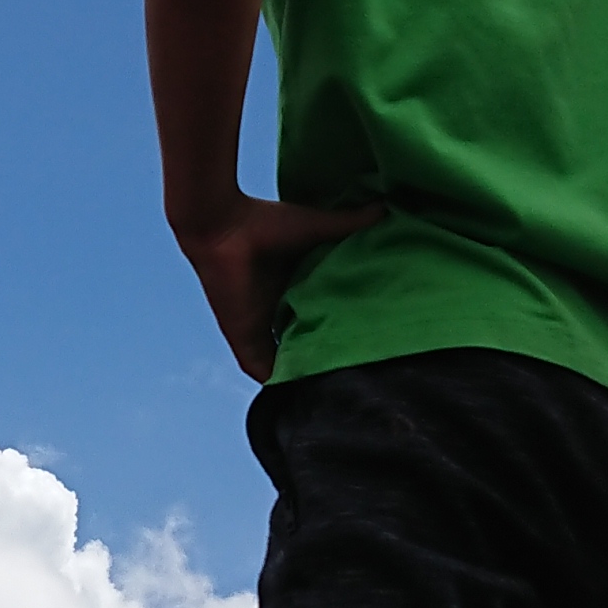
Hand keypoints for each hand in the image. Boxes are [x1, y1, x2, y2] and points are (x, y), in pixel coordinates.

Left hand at [171, 193, 385, 382]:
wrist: (222, 225)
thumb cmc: (264, 221)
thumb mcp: (317, 227)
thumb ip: (349, 224)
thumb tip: (385, 209)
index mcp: (291, 285)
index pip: (317, 314)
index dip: (337, 326)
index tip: (367, 337)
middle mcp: (276, 308)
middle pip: (303, 340)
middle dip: (325, 355)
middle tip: (361, 369)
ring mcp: (258, 325)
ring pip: (285, 360)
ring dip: (305, 372)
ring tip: (339, 388)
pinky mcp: (243, 338)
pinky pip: (262, 371)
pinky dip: (279, 383)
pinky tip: (303, 398)